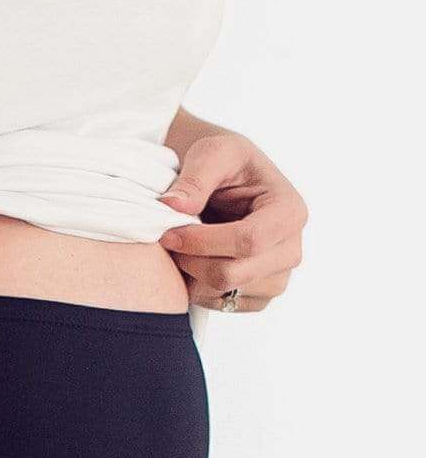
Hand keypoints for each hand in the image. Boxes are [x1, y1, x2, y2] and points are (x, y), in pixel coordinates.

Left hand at [156, 132, 307, 311]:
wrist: (227, 180)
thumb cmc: (224, 162)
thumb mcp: (212, 152)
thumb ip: (194, 178)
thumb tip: (173, 206)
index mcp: (289, 211)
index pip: (249, 241)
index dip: (202, 242)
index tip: (167, 234)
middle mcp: (291, 249)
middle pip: (235, 274)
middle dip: (191, 260)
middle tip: (166, 241)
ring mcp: (277, 276)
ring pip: (225, 293)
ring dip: (191, 275)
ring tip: (180, 248)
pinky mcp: (259, 294)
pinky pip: (222, 305)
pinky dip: (197, 288)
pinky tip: (191, 261)